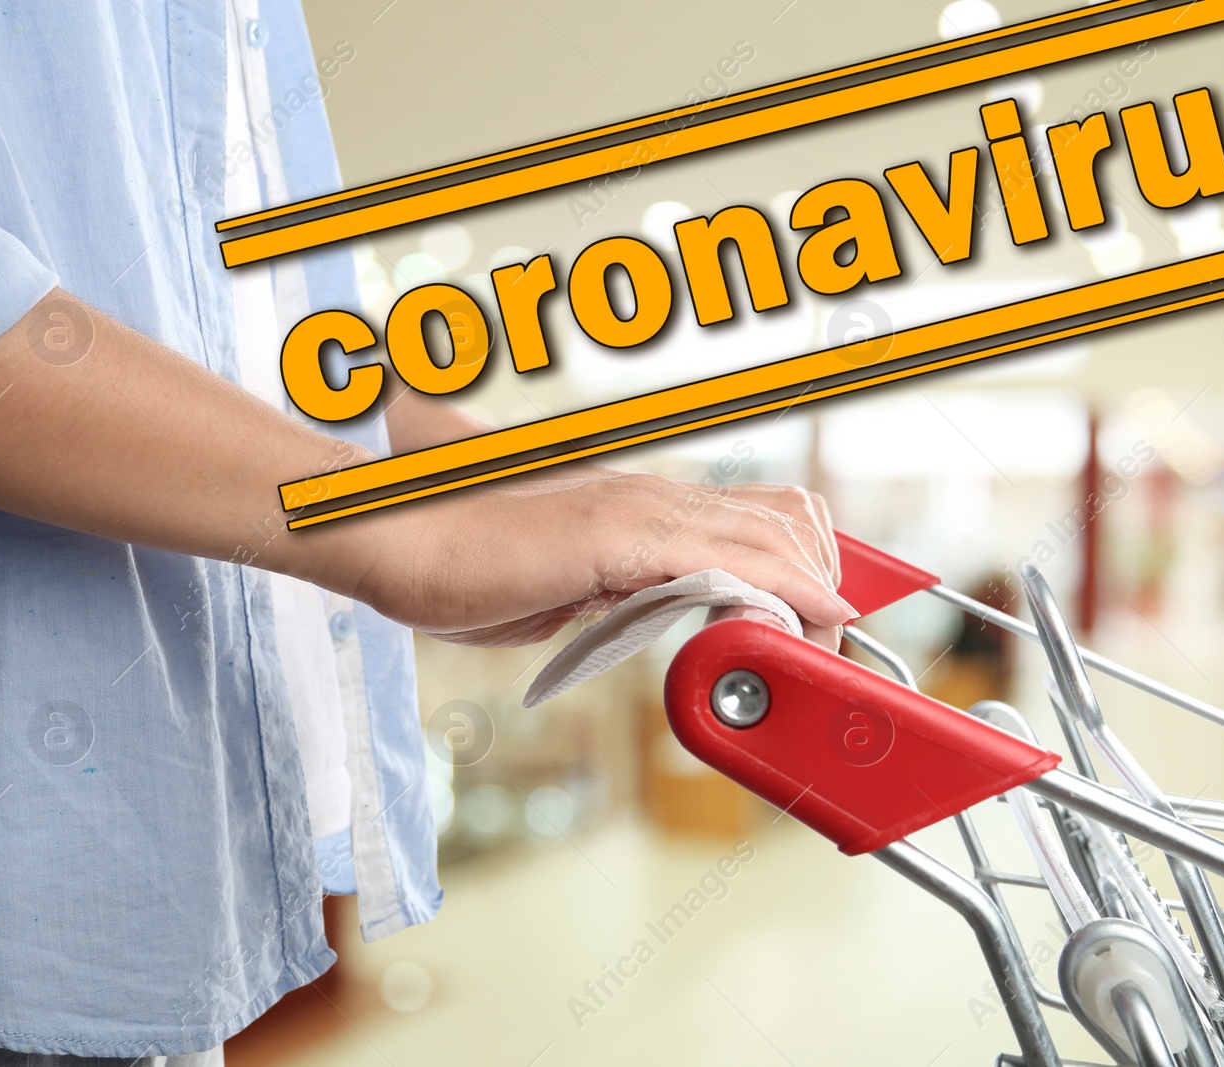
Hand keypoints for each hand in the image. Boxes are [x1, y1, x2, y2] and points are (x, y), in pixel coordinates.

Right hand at [343, 472, 854, 647]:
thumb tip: (670, 618)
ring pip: (776, 535)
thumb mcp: (573, 589)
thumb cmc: (468, 570)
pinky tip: (791, 630)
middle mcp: (659, 497)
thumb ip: (629, 597)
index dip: (809, 568)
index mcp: (651, 509)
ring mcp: (643, 509)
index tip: (822, 628)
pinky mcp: (620, 534)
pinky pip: (728, 559)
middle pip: (794, 519)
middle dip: (826, 585)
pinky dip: (778, 594)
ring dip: (811, 599)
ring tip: (812, 658)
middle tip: (821, 654)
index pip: (768, 518)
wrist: (397, 541)